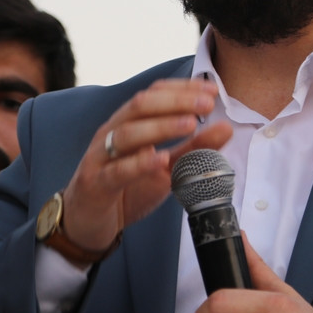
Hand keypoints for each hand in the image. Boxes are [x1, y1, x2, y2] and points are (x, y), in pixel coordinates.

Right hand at [60, 79, 231, 251]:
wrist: (87, 223)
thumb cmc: (126, 189)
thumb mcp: (166, 167)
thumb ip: (194, 148)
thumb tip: (226, 128)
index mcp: (128, 123)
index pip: (154, 94)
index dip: (183, 88)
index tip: (212, 90)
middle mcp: (112, 133)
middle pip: (140, 105)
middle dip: (176, 102)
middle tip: (207, 104)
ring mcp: (100, 157)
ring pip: (127, 133)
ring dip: (161, 126)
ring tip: (191, 124)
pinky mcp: (95, 183)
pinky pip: (116, 171)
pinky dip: (138, 163)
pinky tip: (159, 159)